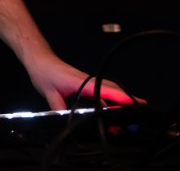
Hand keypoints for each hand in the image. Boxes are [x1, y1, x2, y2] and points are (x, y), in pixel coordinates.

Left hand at [25, 54, 140, 110]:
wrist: (39, 60)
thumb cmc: (44, 72)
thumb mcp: (48, 92)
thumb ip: (57, 107)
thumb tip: (65, 119)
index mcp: (80, 81)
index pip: (103, 90)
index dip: (119, 97)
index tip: (132, 103)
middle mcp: (87, 80)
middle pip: (112, 89)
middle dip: (127, 100)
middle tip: (140, 111)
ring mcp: (87, 81)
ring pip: (108, 89)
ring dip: (120, 100)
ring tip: (129, 113)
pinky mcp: (84, 83)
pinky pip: (101, 90)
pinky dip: (110, 98)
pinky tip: (112, 108)